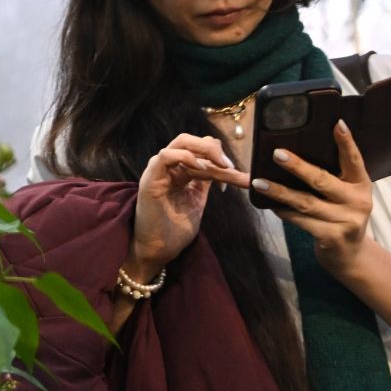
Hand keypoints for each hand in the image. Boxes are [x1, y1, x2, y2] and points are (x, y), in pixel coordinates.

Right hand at [133, 133, 249, 275]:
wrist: (158, 250)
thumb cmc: (175, 229)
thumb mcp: (197, 200)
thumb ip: (205, 182)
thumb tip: (227, 168)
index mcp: (179, 171)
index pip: (201, 151)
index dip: (221, 159)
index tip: (239, 178)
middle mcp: (169, 167)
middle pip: (191, 140)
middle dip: (214, 149)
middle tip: (231, 166)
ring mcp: (159, 171)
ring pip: (181, 143)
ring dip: (206, 151)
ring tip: (222, 166)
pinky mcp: (151, 179)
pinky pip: (166, 156)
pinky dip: (185, 157)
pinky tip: (201, 168)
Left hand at [252, 119, 374, 276]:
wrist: (350, 256)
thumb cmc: (339, 215)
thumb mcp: (342, 195)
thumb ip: (328, 177)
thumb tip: (290, 153)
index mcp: (361, 184)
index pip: (354, 160)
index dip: (346, 142)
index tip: (336, 123)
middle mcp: (358, 201)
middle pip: (322, 180)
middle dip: (298, 166)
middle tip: (277, 153)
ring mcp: (347, 221)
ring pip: (306, 202)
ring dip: (280, 192)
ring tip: (258, 183)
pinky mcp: (332, 238)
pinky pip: (301, 221)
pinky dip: (283, 211)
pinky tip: (269, 204)